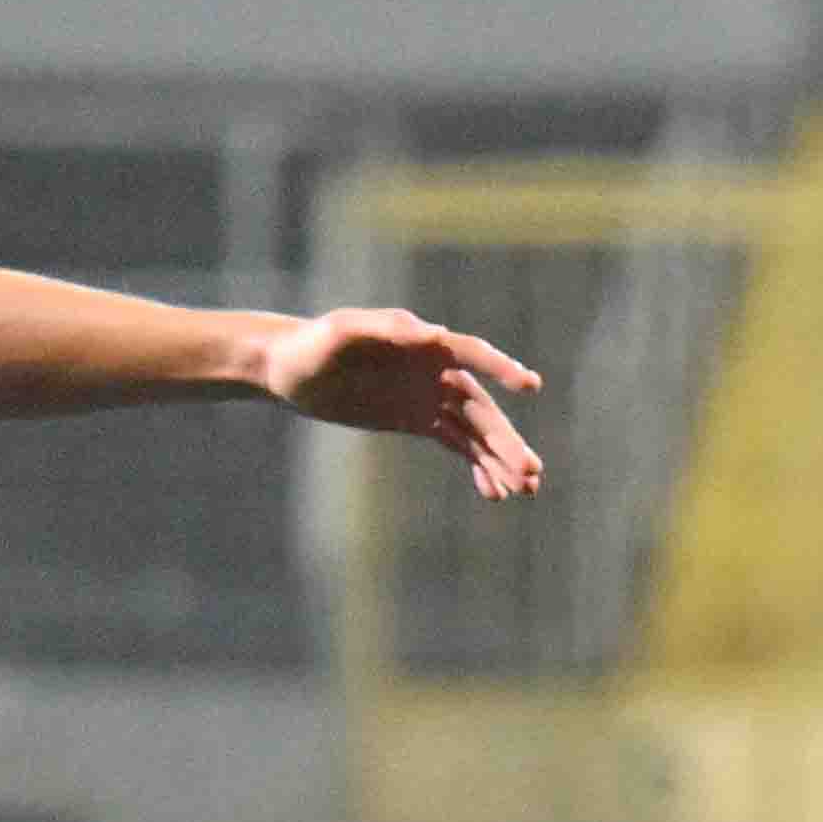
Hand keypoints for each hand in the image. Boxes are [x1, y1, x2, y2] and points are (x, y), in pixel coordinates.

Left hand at [243, 306, 548, 493]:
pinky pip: (456, 444)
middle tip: (532, 472)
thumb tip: (433, 333)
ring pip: (475, 430)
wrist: (289, 371)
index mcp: (423, 342)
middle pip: (481, 406)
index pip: (471, 354)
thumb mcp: (341, 333)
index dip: (501, 368)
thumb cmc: (312, 344)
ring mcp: (429, 396)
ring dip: (500, 459)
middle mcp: (435, 369)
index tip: (530, 386)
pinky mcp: (417, 420)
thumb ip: (385, 328)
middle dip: (507, 440)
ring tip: (524, 491)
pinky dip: (476, 467)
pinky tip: (494, 493)